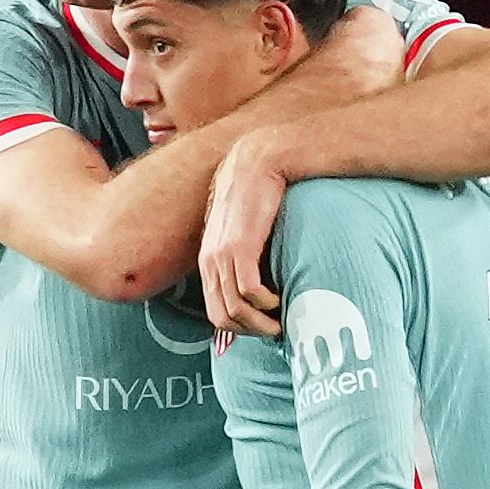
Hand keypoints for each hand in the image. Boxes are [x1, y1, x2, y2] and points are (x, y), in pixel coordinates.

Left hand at [196, 123, 310, 342]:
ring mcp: (222, 254)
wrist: (261, 157)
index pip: (214, 311)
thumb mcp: (241, 227)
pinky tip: (280, 299)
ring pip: (234, 309)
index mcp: (207, 258)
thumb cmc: (258, 191)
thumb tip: (258, 277)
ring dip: (260, 323)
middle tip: (276, 331)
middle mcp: (209, 260)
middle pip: (221, 318)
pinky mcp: (241, 246)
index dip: (240, 327)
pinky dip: (266, 304)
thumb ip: (242, 251)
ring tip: (282, 321)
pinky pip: (249, 291)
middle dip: (250, 331)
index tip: (265, 325)